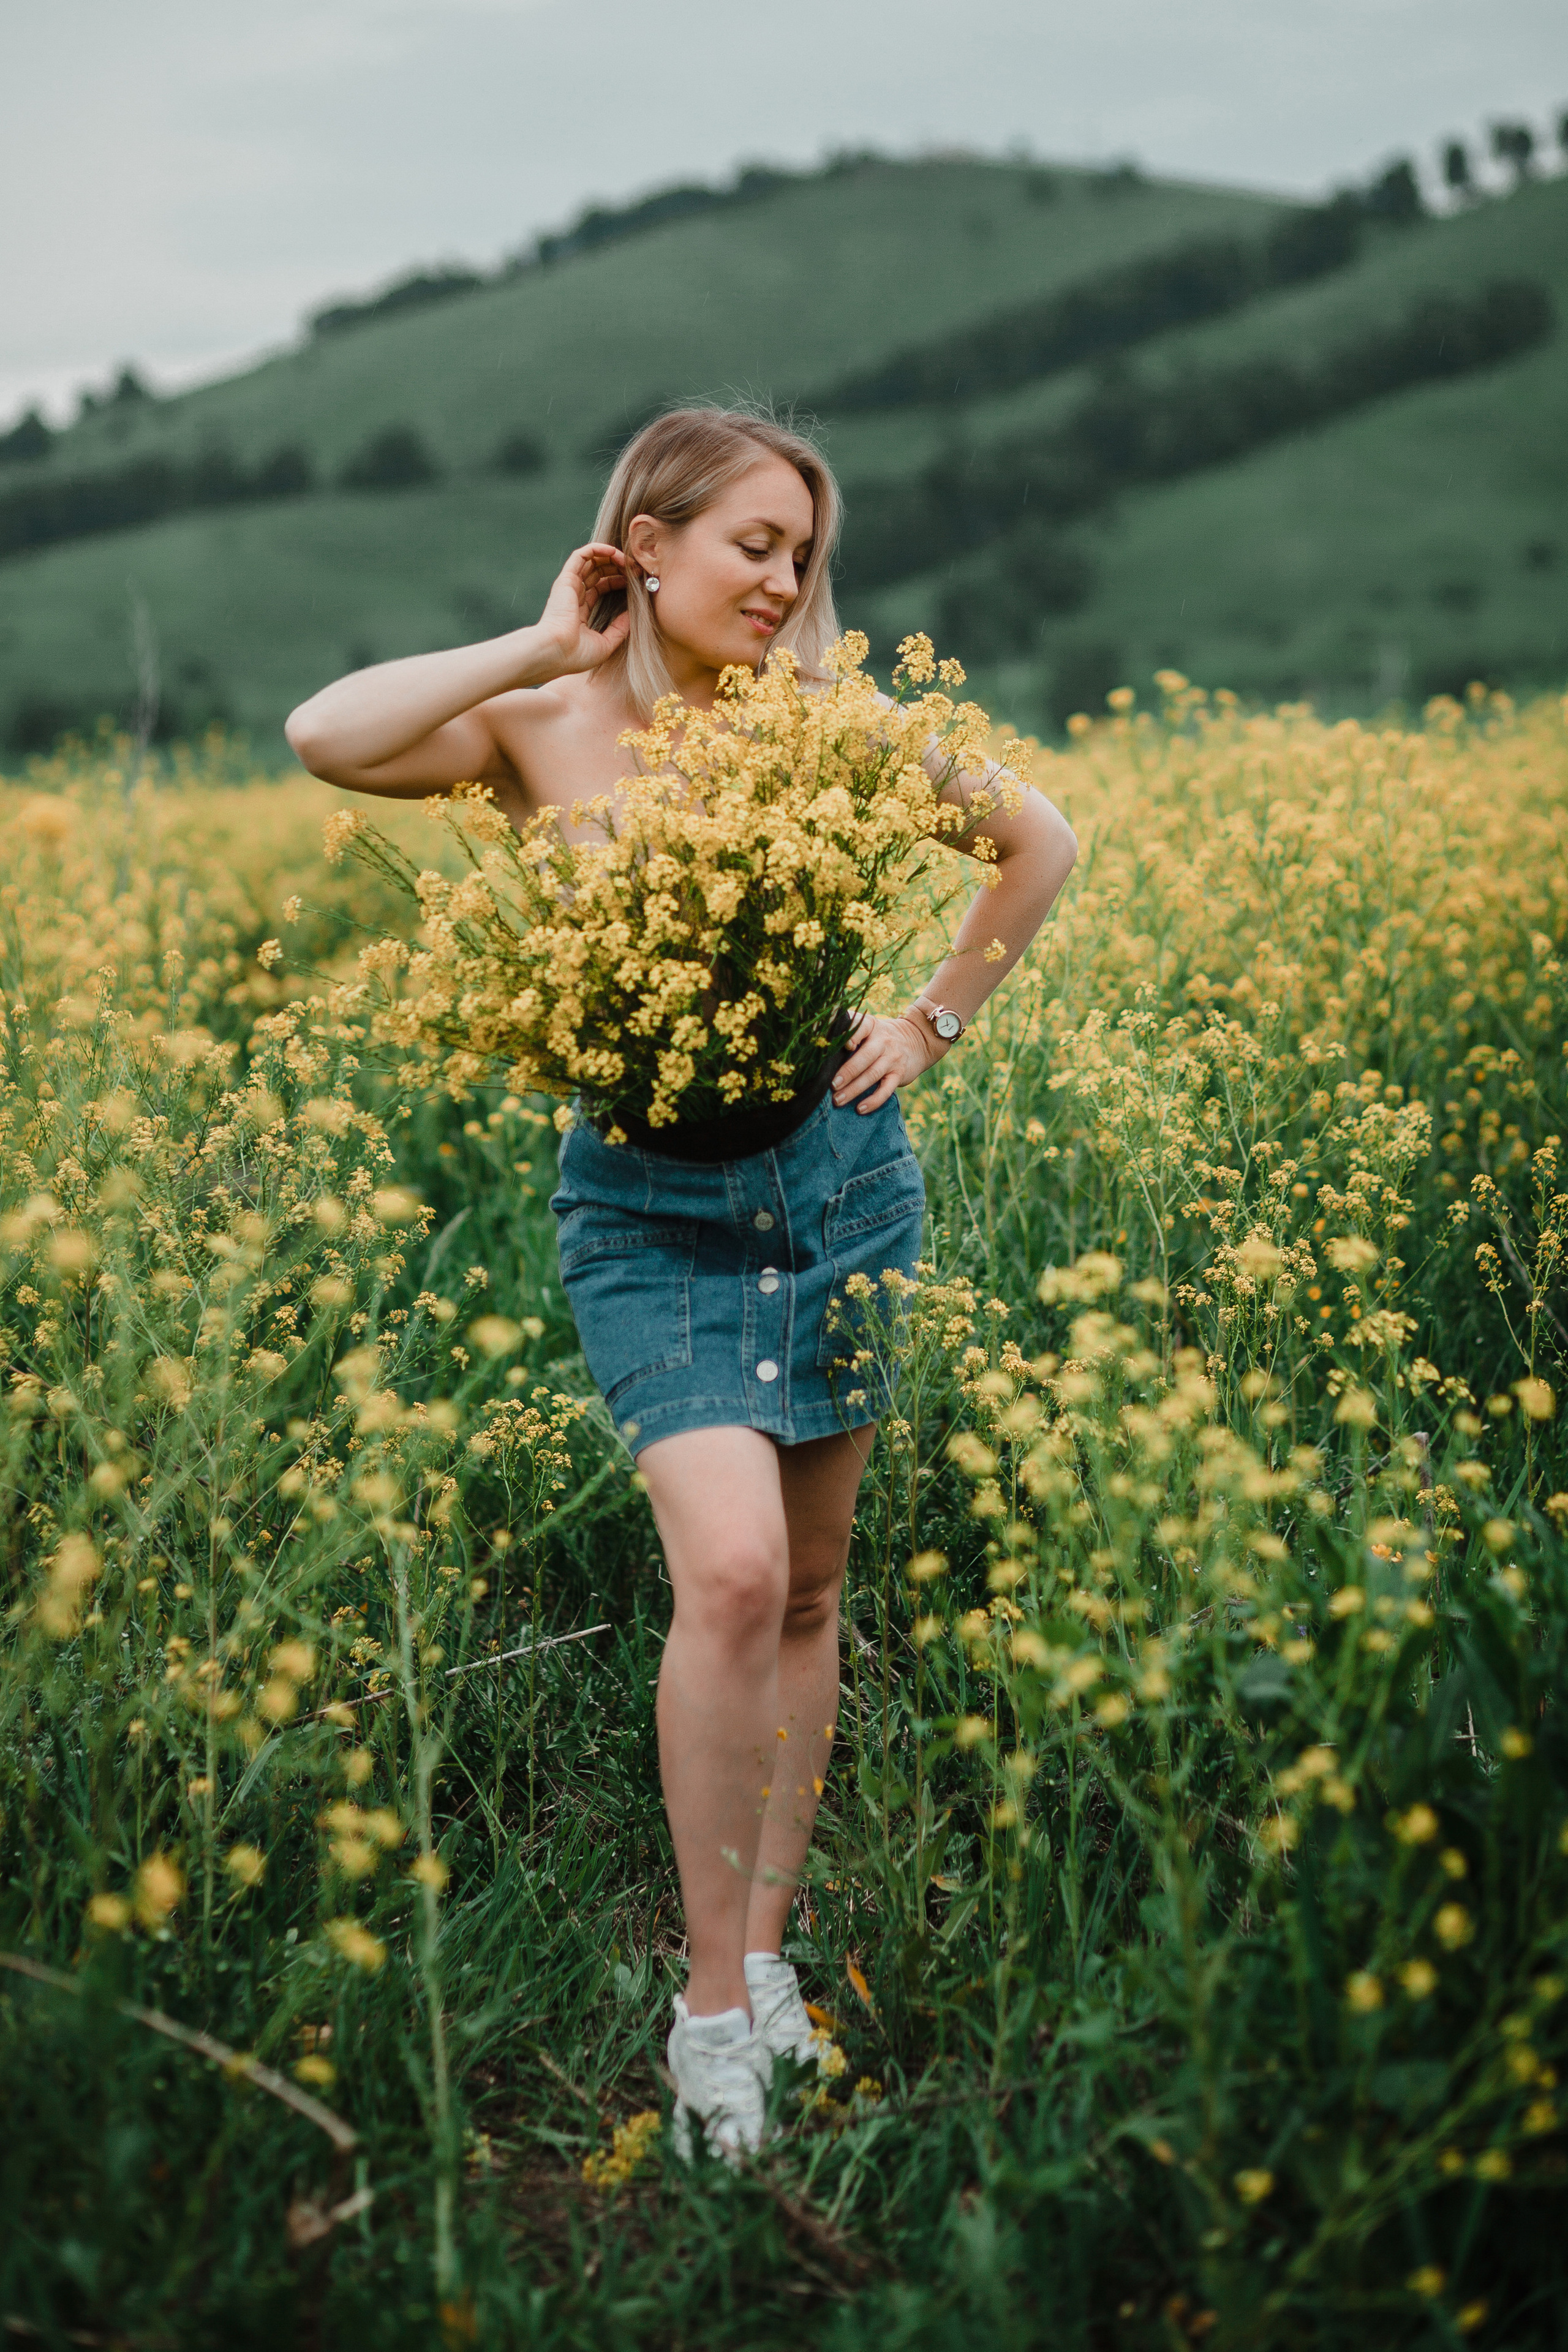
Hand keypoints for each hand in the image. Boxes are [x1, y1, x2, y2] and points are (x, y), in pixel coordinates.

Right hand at [534, 542, 631, 674]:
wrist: (556, 652)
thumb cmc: (576, 655)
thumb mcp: (606, 644)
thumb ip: (619, 629)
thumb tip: (632, 615)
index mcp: (579, 611)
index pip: (600, 588)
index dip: (617, 581)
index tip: (634, 581)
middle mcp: (573, 596)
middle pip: (597, 572)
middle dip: (616, 567)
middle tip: (635, 569)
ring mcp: (569, 587)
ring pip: (590, 562)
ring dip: (610, 557)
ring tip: (628, 560)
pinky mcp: (566, 579)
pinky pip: (581, 556)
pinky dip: (597, 549)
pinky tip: (613, 551)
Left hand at [831, 1011, 941, 1114]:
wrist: (916, 1040)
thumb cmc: (879, 1036)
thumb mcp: (867, 1026)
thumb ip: (846, 1028)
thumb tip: (814, 1029)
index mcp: (871, 1026)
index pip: (861, 1027)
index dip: (852, 1036)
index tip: (843, 1046)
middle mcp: (883, 1041)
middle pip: (865, 1057)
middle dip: (848, 1072)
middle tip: (832, 1085)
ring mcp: (892, 1058)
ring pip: (873, 1075)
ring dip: (854, 1089)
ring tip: (838, 1100)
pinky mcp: (899, 1074)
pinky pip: (886, 1090)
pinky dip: (873, 1101)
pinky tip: (860, 1109)